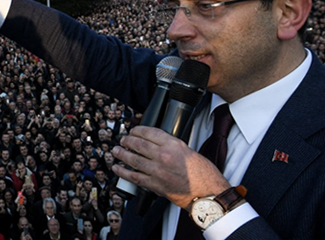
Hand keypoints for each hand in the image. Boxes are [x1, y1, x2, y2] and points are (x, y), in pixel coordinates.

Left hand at [111, 126, 230, 210]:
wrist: (208, 194)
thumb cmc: (203, 174)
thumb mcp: (189, 151)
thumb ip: (171, 146)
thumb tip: (157, 143)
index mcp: (174, 145)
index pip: (150, 132)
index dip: (138, 130)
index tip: (133, 130)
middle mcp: (164, 156)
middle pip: (139, 144)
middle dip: (127, 140)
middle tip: (123, 139)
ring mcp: (158, 171)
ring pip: (134, 159)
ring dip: (122, 154)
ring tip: (116, 150)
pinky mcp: (155, 185)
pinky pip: (134, 177)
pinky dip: (123, 172)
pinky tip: (117, 168)